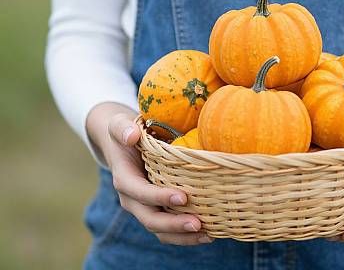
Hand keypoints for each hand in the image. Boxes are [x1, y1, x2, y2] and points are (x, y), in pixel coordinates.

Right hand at [86, 102, 212, 245]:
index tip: (183, 196)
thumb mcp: (118, 125)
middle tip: (198, 223)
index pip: (140, 193)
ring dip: (182, 236)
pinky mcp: (156, 209)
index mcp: (124, 179)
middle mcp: (132, 199)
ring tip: (208, 235)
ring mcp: (144, 207)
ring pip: (160, 230)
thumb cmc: (125, 132)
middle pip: (150, 219)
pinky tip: (208, 233)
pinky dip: (185, 235)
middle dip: (174, 224)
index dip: (159, 197)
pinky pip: (168, 229)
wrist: (123, 143)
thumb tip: (131, 136)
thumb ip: (122, 128)